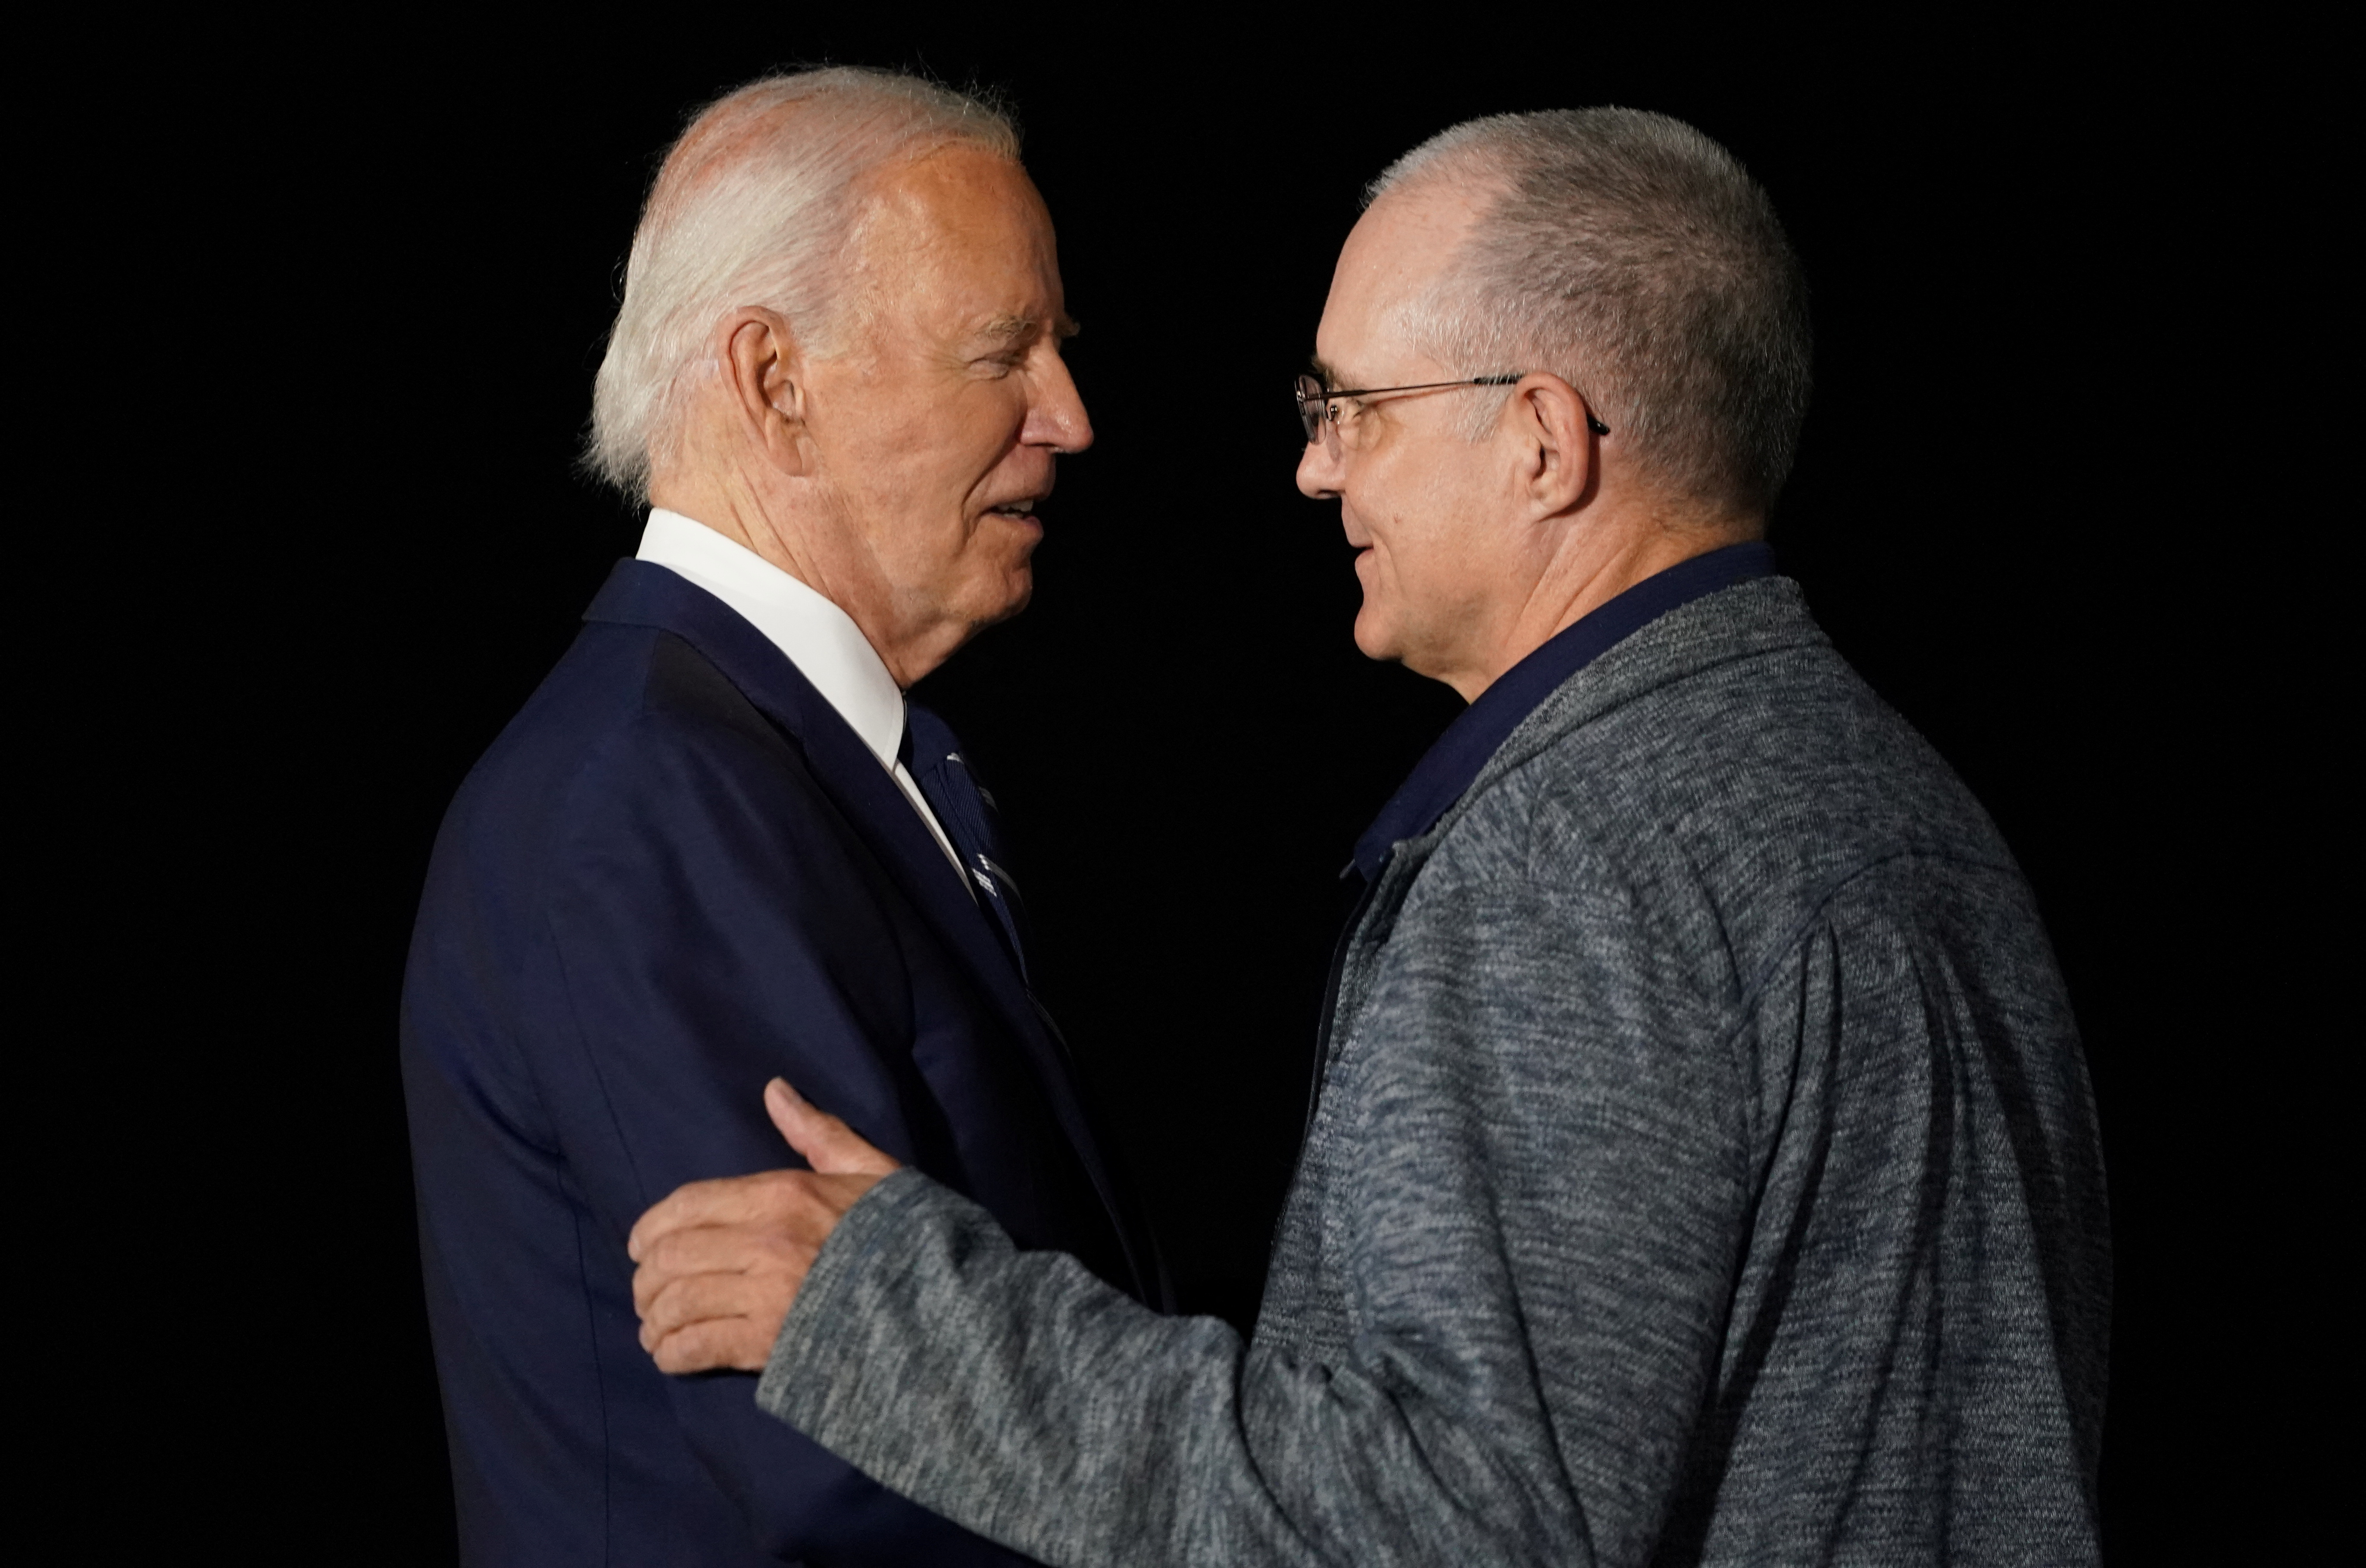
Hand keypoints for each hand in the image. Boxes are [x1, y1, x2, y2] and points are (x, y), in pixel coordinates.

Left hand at [629, 1079, 901, 1373]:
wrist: (941, 1306)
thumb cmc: (906, 1235)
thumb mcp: (869, 1169)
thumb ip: (817, 1132)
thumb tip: (774, 1089)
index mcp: (782, 1194)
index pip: (686, 1205)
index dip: (650, 1227)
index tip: (640, 1244)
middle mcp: (764, 1242)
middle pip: (670, 1257)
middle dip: (646, 1278)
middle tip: (646, 1290)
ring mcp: (764, 1297)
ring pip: (676, 1304)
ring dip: (654, 1318)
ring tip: (654, 1326)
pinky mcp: (769, 1347)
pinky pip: (697, 1347)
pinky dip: (672, 1352)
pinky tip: (670, 1354)